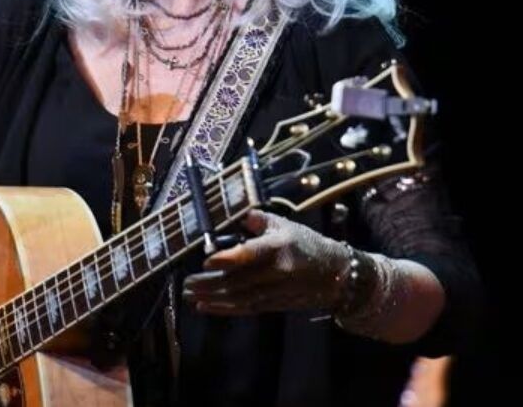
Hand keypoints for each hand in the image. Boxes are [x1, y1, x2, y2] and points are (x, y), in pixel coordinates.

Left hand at [182, 210, 348, 315]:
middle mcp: (277, 272)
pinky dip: (223, 309)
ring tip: (189, 295)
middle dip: (209, 284)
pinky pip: (245, 308)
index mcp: (279, 247)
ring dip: (211, 298)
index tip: (206, 261)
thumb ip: (255, 219)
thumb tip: (232, 213)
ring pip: (239, 298)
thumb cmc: (306, 243)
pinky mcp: (274, 304)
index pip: (250, 255)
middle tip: (187, 282)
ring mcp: (275, 291)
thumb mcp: (283, 224)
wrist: (336, 274)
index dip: (227, 259)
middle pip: (239, 281)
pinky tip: (205, 307)